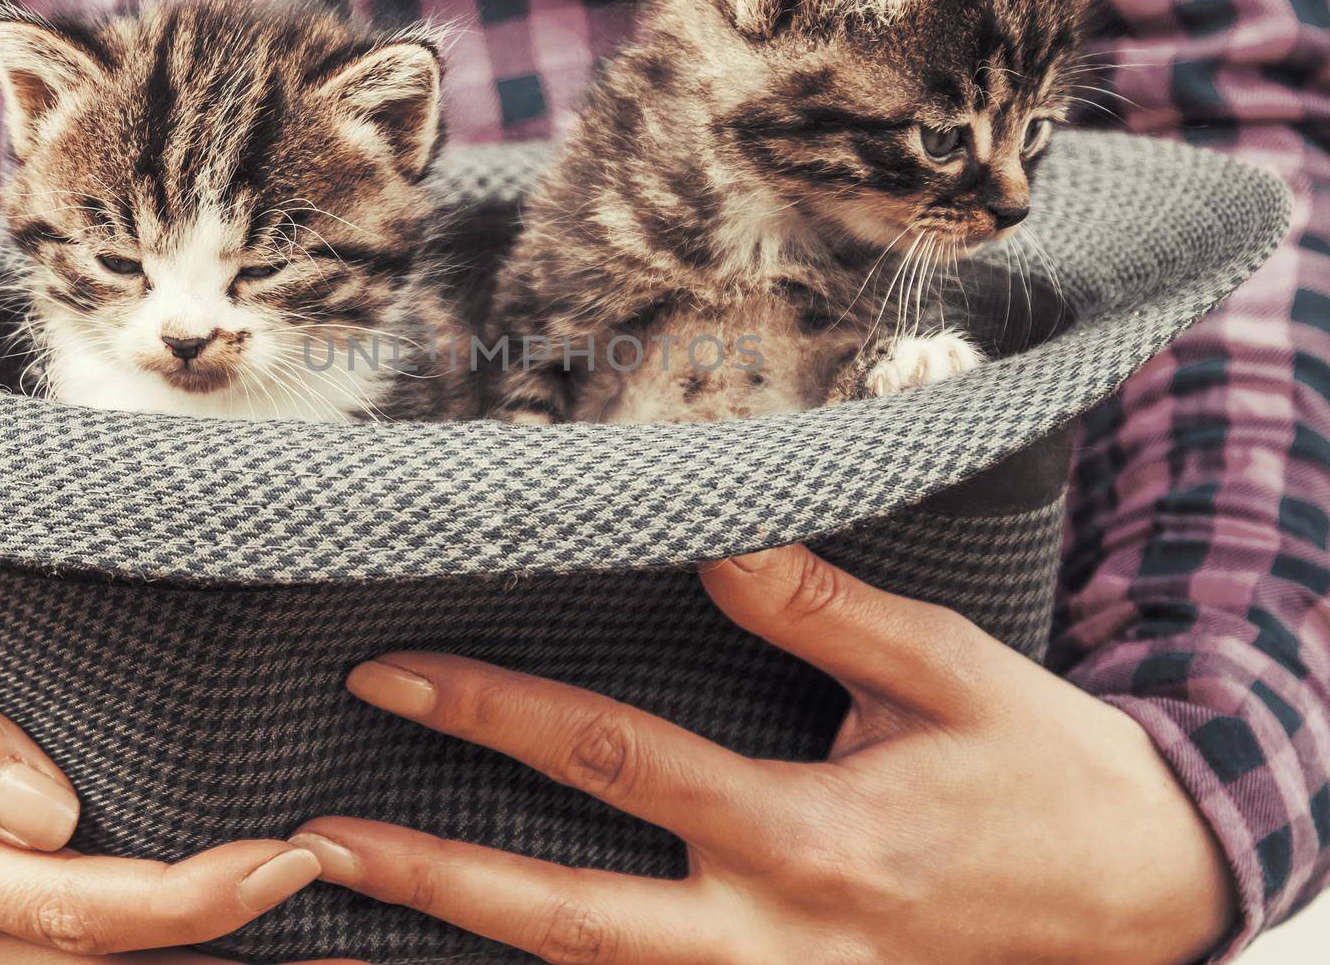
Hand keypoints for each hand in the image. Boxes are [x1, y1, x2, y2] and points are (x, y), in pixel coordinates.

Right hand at [0, 570, 355, 963]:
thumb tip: (48, 817)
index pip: (78, 909)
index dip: (191, 899)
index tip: (290, 859)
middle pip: (107, 959)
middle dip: (225, 939)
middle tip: (341, 883)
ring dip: (207, 951)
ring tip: (331, 923)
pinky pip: (91, 949)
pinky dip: (173, 940)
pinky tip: (250, 909)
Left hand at [291, 544, 1237, 964]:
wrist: (1143, 893)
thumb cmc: (1041, 771)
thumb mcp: (947, 676)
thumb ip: (822, 612)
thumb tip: (715, 537)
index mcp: (810, 837)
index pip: (615, 763)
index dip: (491, 716)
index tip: (390, 678)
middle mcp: (778, 939)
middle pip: (571, 920)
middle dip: (436, 876)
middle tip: (317, 840)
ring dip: (477, 946)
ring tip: (368, 902)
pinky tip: (497, 947)